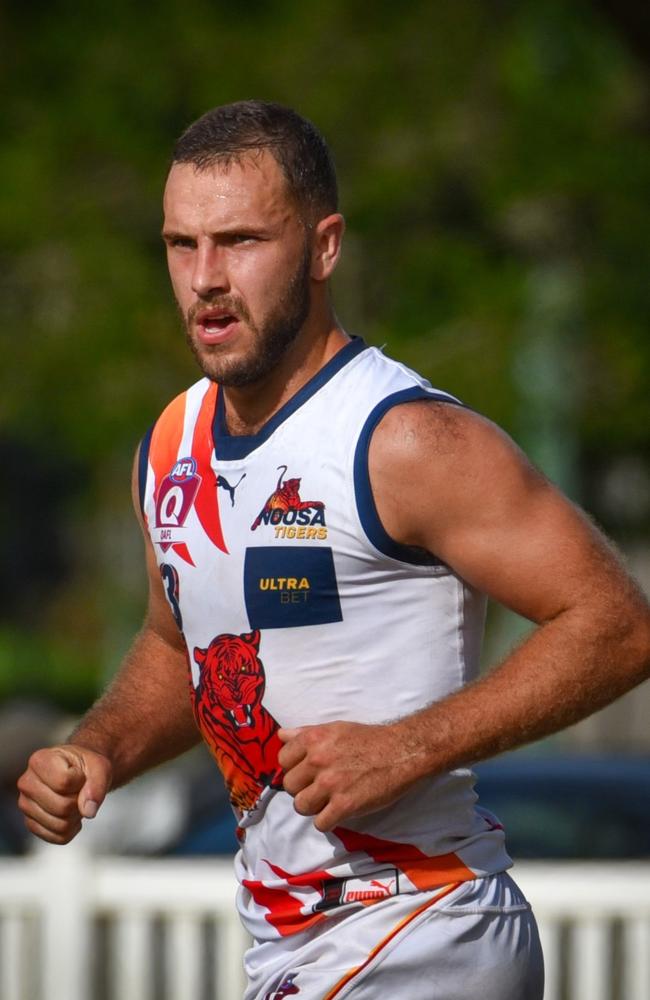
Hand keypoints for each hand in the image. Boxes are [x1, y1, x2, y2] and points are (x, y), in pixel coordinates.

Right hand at [17, 744, 112, 844]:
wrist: (79, 773)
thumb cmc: (86, 767)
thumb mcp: (100, 767)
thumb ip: (97, 785)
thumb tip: (88, 811)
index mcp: (40, 760)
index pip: (63, 782)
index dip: (80, 782)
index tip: (80, 774)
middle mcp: (27, 783)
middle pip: (62, 807)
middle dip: (79, 802)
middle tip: (79, 791)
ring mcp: (25, 805)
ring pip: (60, 825)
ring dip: (76, 816)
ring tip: (74, 800)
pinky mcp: (31, 823)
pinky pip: (58, 837)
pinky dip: (71, 829)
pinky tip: (70, 814)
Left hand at [278, 721, 422, 831]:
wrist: (402, 751)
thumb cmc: (369, 739)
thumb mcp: (335, 728)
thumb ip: (306, 733)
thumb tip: (281, 736)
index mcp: (313, 739)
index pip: (283, 760)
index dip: (294, 767)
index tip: (307, 771)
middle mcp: (317, 760)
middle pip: (289, 786)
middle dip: (302, 788)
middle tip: (319, 787)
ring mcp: (330, 784)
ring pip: (301, 806)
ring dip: (313, 807)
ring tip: (327, 801)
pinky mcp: (345, 805)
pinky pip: (320, 824)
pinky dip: (328, 821)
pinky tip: (339, 812)